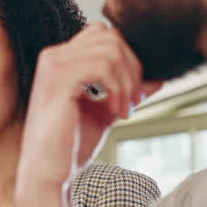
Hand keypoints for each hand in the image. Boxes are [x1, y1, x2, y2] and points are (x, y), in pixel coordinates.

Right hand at [17, 23, 161, 194]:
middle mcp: (54, 56)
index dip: (127, 59)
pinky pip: (102, 66)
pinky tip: (116, 111)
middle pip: (110, 37)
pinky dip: (117, 87)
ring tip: (125, 110)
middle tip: (134, 102)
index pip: (104, 35)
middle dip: (131, 68)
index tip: (134, 94)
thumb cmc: (71, 144)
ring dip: (127, 81)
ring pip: (110, 50)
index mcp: (62, 60)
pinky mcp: (58, 80)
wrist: (49, 171)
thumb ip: (126, 91)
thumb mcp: (106, 112)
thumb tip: (157, 79)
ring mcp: (54, 65)